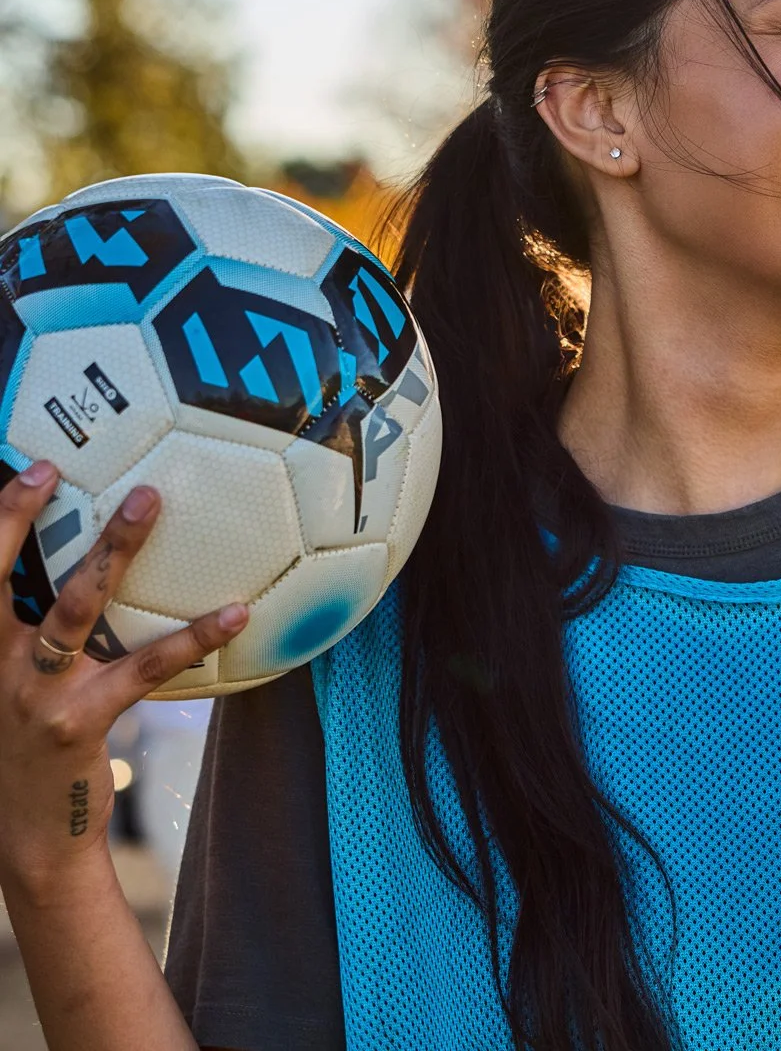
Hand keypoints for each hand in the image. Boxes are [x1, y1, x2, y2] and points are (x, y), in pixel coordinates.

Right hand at [0, 460, 248, 899]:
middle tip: (58, 469)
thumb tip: (95, 564)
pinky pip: (143, 666)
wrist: (31, 836)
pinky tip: (234, 612)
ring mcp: (33, 692)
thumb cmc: (30, 741)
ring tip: (148, 502)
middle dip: (20, 519)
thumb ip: (35, 629)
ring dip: (111, 551)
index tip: (31, 468)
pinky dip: (193, 636)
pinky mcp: (79, 721)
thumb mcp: (14, 681)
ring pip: (74, 608)